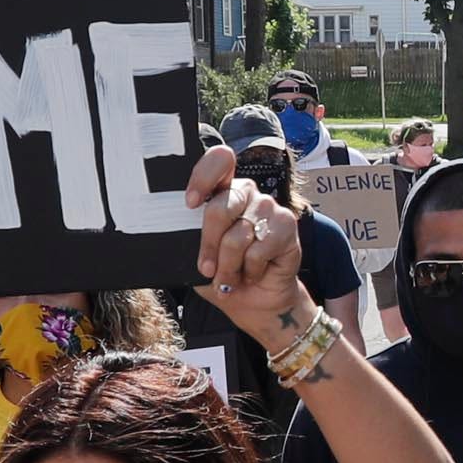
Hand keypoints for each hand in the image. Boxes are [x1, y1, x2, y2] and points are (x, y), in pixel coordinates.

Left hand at [185, 146, 307, 336]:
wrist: (256, 301)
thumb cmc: (224, 275)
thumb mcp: (197, 258)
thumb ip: (189, 239)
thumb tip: (175, 232)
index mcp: (222, 191)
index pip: (219, 161)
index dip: (204, 177)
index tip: (190, 203)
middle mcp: (246, 194)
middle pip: (222, 206)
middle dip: (209, 244)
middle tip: (206, 269)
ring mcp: (268, 207)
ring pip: (238, 234)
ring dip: (230, 265)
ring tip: (231, 278)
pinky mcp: (287, 225)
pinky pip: (259, 249)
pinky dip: (251, 269)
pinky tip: (254, 272)